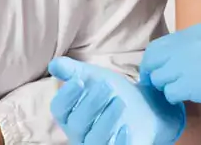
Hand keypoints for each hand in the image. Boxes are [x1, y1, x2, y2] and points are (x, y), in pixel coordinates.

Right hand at [47, 57, 184, 144]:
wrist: (146, 108)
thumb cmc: (115, 92)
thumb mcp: (95, 78)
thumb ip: (73, 71)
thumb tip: (54, 64)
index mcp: (70, 115)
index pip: (59, 109)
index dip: (66, 96)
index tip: (79, 81)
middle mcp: (79, 134)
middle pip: (76, 124)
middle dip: (91, 103)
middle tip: (107, 86)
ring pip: (94, 139)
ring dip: (106, 119)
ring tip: (120, 101)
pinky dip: (119, 141)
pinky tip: (127, 128)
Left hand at [142, 25, 200, 122]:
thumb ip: (195, 51)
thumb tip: (174, 64)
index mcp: (196, 32)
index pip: (159, 45)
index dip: (154, 62)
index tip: (157, 74)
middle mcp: (189, 43)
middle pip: (153, 59)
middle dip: (153, 75)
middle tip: (159, 87)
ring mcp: (190, 62)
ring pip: (159, 77)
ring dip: (166, 88)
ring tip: (180, 94)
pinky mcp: (194, 83)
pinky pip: (170, 92)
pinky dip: (175, 99)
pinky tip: (188, 100)